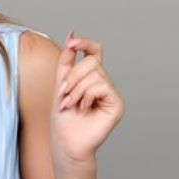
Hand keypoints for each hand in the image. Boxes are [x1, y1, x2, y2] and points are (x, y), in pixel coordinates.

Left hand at [51, 31, 124, 172]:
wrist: (66, 143)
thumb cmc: (63, 119)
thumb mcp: (61, 84)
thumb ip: (67, 61)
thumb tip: (71, 35)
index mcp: (92, 78)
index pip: (95, 52)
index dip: (86, 43)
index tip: (72, 43)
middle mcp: (104, 84)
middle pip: (92, 62)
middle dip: (73, 77)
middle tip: (64, 94)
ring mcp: (112, 94)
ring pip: (95, 74)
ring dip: (77, 89)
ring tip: (71, 104)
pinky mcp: (117, 104)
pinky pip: (102, 86)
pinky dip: (87, 96)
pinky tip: (84, 109)